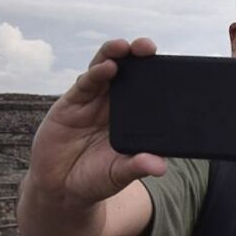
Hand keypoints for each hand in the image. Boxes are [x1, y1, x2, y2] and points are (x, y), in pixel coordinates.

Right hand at [18, 38, 166, 235]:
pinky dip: (95, 74)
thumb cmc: (96, 179)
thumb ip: (137, 167)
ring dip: (115, 56)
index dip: (158, 75)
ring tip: (125, 47)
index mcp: (133, 119)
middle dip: (138, 56)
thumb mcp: (120, 175)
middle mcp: (114, 106)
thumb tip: (160, 166)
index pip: (149, 91)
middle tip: (148, 47)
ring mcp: (92, 102)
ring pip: (105, 71)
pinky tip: (107, 68)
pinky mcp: (70, 105)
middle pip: (129, 73)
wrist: (61, 188)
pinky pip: (85, 85)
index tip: (174, 66)